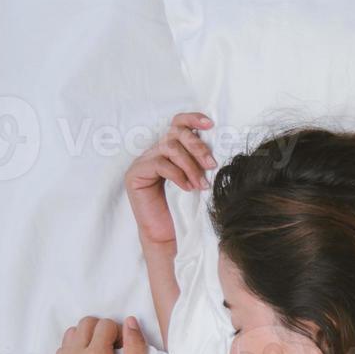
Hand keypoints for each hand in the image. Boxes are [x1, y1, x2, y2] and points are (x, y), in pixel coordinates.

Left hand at [54, 316, 147, 353]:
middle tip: (113, 349)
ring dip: (85, 339)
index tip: (124, 349)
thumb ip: (135, 345)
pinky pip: (61, 353)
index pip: (105, 325)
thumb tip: (129, 321)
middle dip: (101, 330)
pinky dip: (74, 352)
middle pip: (84, 324)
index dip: (119, 333)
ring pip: (70, 335)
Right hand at [125, 112, 216, 244]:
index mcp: (168, 150)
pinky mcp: (135, 174)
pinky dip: (178, 175)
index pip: (178, 124)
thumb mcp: (195, 180)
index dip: (193, 119)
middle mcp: (154, 151)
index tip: (211, 124)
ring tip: (201, 184)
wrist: (164, 234)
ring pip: (170, 148)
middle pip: (176, 133)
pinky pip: (161, 165)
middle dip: (198, 147)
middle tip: (212, 164)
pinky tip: (188, 188)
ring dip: (191, 165)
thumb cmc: (182, 209)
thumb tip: (219, 152)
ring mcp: (142, 161)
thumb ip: (200, 163)